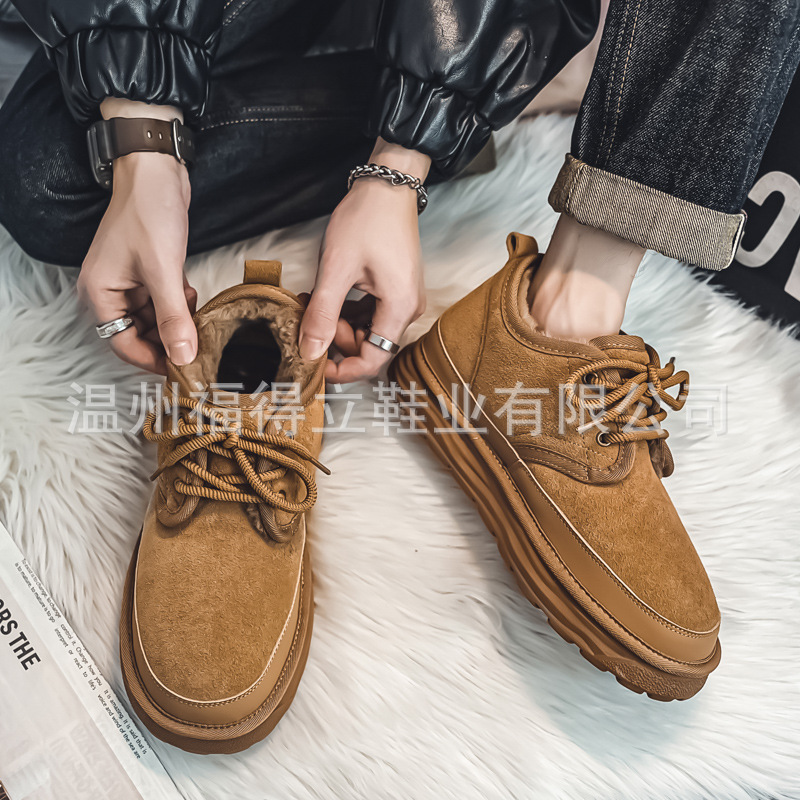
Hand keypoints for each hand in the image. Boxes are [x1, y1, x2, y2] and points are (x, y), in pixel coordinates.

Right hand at [77, 100, 196, 374]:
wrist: (156, 171)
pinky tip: (194, 297)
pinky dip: (180, 305)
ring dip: (178, 322)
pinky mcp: (149, 272)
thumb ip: (173, 317)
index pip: (122, 344)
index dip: (152, 360)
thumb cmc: (149, 213)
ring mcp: (130, 282)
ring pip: (155, 319)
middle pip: (139, 334)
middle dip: (169, 340)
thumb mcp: (163, 271)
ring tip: (199, 318)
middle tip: (199, 349)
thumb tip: (183, 357)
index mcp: (100, 293)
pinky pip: (164, 302)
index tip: (182, 370)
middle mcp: (110, 291)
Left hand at [299, 139, 429, 382]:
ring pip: (368, 330)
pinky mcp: (395, 289)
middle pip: (370, 346)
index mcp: (399, 308)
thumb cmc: (367, 220)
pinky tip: (326, 296)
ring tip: (312, 301)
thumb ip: (322, 315)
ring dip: (339, 324)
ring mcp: (403, 298)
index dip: (344, 369)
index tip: (317, 363)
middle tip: (311, 316)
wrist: (387, 186)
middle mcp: (408, 309)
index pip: (374, 359)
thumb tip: (310, 352)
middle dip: (337, 338)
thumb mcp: (336, 269)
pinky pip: (371, 313)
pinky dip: (347, 311)